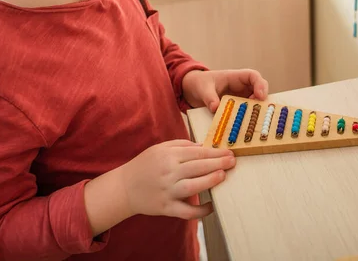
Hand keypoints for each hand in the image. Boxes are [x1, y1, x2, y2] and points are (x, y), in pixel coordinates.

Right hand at [118, 139, 234, 219]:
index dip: (215, 152)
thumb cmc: (146, 165)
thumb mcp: (161, 148)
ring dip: (210, 181)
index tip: (229, 152)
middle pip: (198, 167)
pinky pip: (186, 211)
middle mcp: (168, 173)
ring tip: (223, 176)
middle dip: (218, 163)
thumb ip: (182, 145)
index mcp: (168, 156)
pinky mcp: (166, 208)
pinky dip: (200, 211)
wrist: (124, 188)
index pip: (197, 152)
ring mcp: (167, 191)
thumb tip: (205, 147)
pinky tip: (211, 205)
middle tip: (232, 161)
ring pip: (193, 187)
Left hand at [182, 69, 268, 112]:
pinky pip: (247, 112)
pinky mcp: (239, 107)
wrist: (196, 89)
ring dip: (256, 111)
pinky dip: (248, 118)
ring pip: (256, 103)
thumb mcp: (204, 89)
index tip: (260, 96)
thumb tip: (215, 108)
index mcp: (236, 77)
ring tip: (251, 120)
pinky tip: (244, 125)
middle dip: (262, 101)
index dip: (260, 85)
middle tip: (258, 111)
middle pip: (260, 90)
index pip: (253, 76)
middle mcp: (243, 87)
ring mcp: (243, 97)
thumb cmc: (202, 83)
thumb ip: (209, 97)